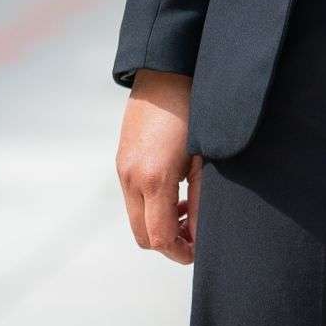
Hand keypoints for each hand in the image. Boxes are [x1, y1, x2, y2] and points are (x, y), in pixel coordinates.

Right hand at [116, 70, 200, 263]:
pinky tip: (174, 191)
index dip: (181, 252)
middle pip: (142, 236)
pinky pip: (132, 198)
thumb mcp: (205, 160)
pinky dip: (150, 206)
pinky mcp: (121, 160)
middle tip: (194, 234)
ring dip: (159, 224)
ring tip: (187, 209)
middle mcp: (131, 177)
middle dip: (168, 243)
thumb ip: (202, 202)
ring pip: (135, 218)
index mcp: (154, 179)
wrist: (166, 72)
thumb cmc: (194, 112)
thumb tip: (201, 237)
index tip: (200, 249)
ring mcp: (122, 168)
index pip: (159, 239)